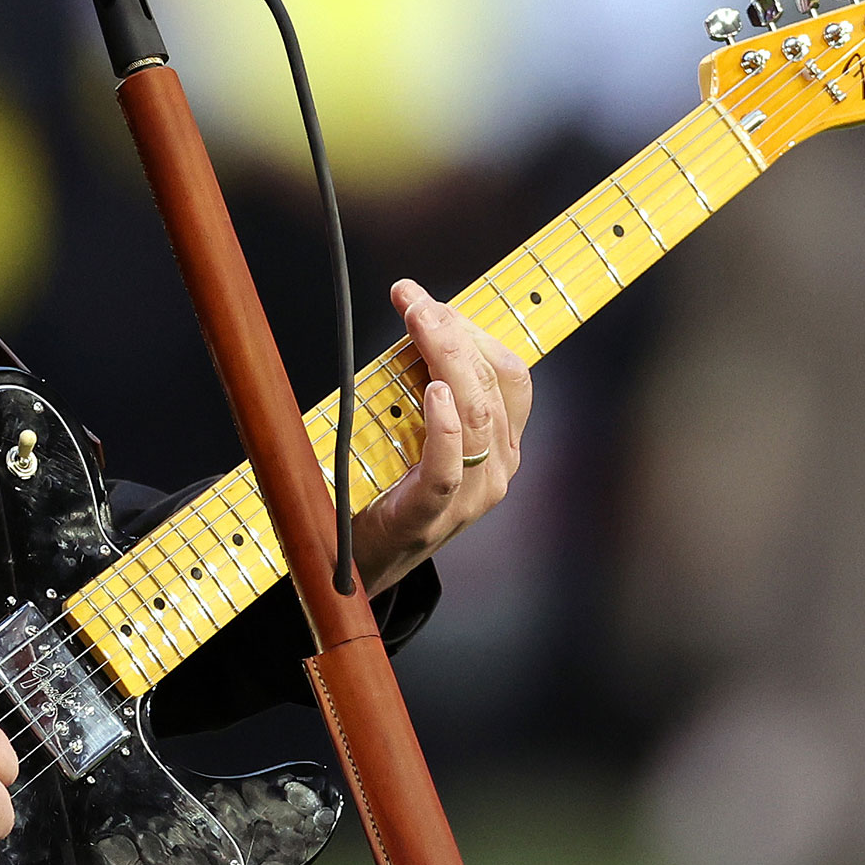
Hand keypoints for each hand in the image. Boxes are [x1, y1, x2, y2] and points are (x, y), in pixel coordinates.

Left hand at [349, 279, 532, 592]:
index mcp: (500, 444)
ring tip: (417, 322)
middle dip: (452, 330)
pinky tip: (432, 393)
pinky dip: (443, 427)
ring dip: (444, 358)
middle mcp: (497, 468)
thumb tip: (413, 318)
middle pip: (490, 384)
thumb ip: (420, 383)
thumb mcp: (413, 427)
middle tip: (412, 298)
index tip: (426, 298)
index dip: (472, 328)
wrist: (357, 566)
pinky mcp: (431, 518)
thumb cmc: (383, 488)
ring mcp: (471, 497)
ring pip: (475, 415)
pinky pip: (448, 469)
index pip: (507, 373)